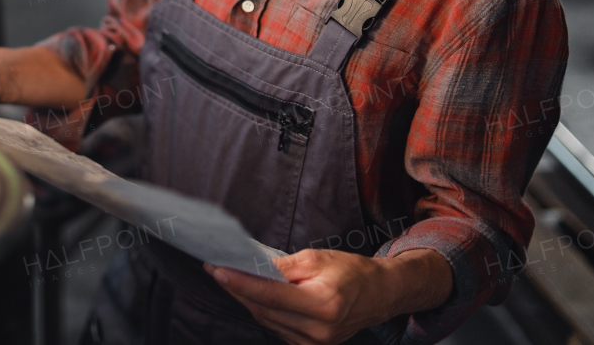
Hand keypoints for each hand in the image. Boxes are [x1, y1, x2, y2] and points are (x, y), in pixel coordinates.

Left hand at [204, 247, 450, 344]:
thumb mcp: (317, 258)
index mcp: (323, 305)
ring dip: (245, 299)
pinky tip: (249, 294)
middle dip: (236, 288)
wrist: (380, 295)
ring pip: (266, 319)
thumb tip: (250, 266)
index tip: (217, 269)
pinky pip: (276, 326)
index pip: (270, 294)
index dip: (241, 282)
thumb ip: (282, 266)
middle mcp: (318, 330)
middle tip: (214, 267)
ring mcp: (314, 343)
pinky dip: (261, 309)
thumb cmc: (351, 271)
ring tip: (226, 277)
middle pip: (264, 309)